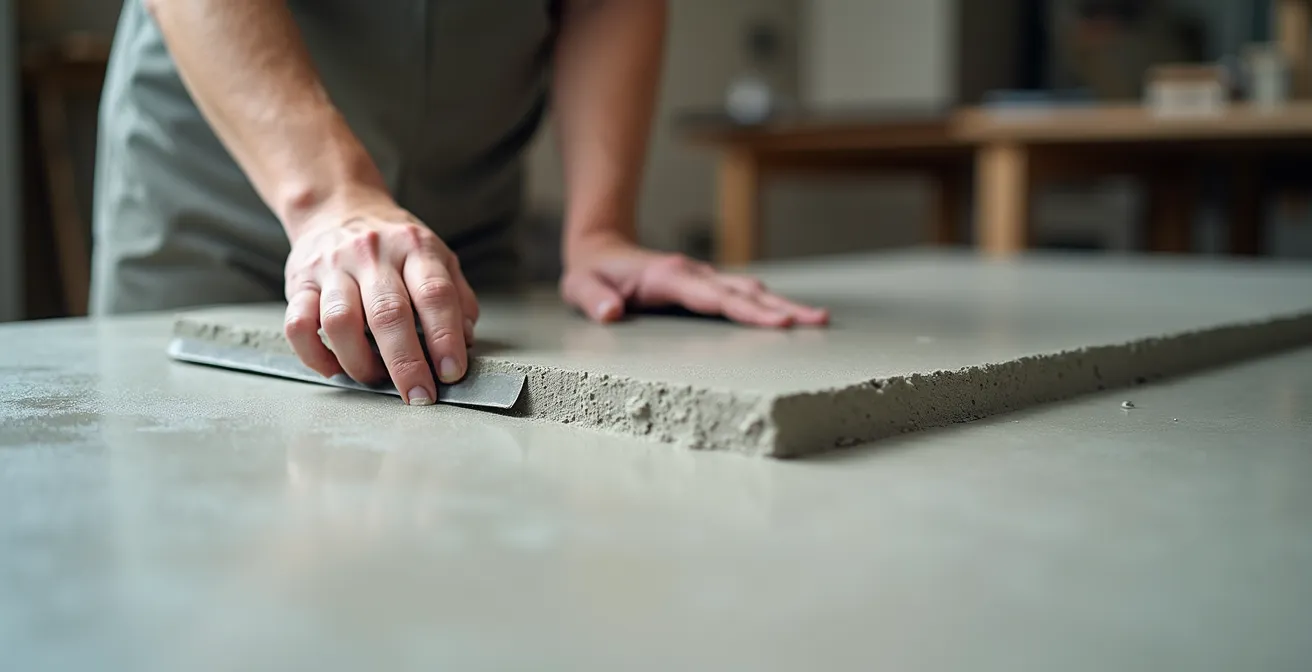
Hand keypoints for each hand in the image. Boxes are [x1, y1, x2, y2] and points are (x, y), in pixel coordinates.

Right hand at [281, 193, 478, 405]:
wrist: (338, 207)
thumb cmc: (394, 244)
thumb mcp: (437, 256)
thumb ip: (456, 297)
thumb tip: (466, 342)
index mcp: (414, 248)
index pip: (434, 294)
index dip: (445, 338)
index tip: (451, 372)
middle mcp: (371, 254)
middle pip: (388, 314)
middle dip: (407, 365)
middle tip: (420, 396)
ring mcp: (331, 268)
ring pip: (339, 322)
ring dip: (360, 363)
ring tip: (377, 379)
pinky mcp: (299, 283)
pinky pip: (298, 326)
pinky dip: (316, 356)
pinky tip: (335, 368)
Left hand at [560, 237, 828, 327]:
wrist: (599, 249)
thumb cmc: (590, 273)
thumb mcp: (579, 287)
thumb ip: (592, 299)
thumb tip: (610, 314)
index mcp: (669, 276)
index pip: (715, 297)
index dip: (748, 310)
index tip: (779, 323)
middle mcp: (693, 274)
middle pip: (745, 292)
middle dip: (782, 307)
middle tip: (818, 322)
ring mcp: (702, 279)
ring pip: (750, 291)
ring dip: (783, 305)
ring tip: (818, 320)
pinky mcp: (705, 287)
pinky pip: (742, 296)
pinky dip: (768, 305)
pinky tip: (790, 317)